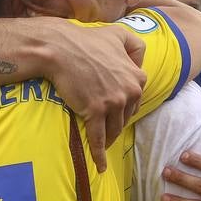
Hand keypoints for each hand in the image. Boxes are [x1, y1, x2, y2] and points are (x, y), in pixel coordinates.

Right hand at [45, 23, 146, 173]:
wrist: (61, 48)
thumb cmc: (87, 40)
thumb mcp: (118, 34)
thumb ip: (135, 45)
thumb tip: (140, 62)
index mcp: (136, 76)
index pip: (135, 100)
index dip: (125, 107)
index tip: (117, 112)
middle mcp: (129, 91)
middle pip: (126, 116)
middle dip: (117, 123)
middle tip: (107, 129)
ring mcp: (112, 103)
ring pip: (114, 129)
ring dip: (108, 139)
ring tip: (102, 146)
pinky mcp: (94, 111)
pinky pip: (98, 138)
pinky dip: (99, 155)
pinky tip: (100, 166)